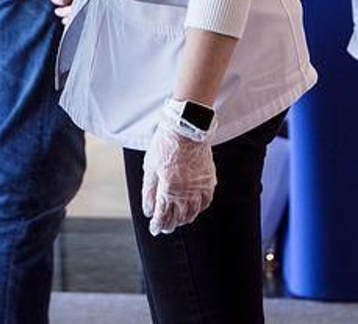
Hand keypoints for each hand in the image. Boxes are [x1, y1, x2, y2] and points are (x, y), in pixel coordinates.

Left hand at [140, 110, 216, 236]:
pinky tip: (194, 209)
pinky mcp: (208, 179)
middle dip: (170, 225)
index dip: (157, 225)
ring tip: (178, 221)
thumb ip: (149, 192)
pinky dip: (199, 208)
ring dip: (184, 219)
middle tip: (164, 228)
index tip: (154, 229)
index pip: (162, 215)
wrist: (186, 128)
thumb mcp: (150, 167)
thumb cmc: (165, 145)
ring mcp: (199, 186)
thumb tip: (148, 211)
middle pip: (178, 217)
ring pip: (193, 212)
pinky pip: (206, 201)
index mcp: (169, 188)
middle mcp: (186, 191)